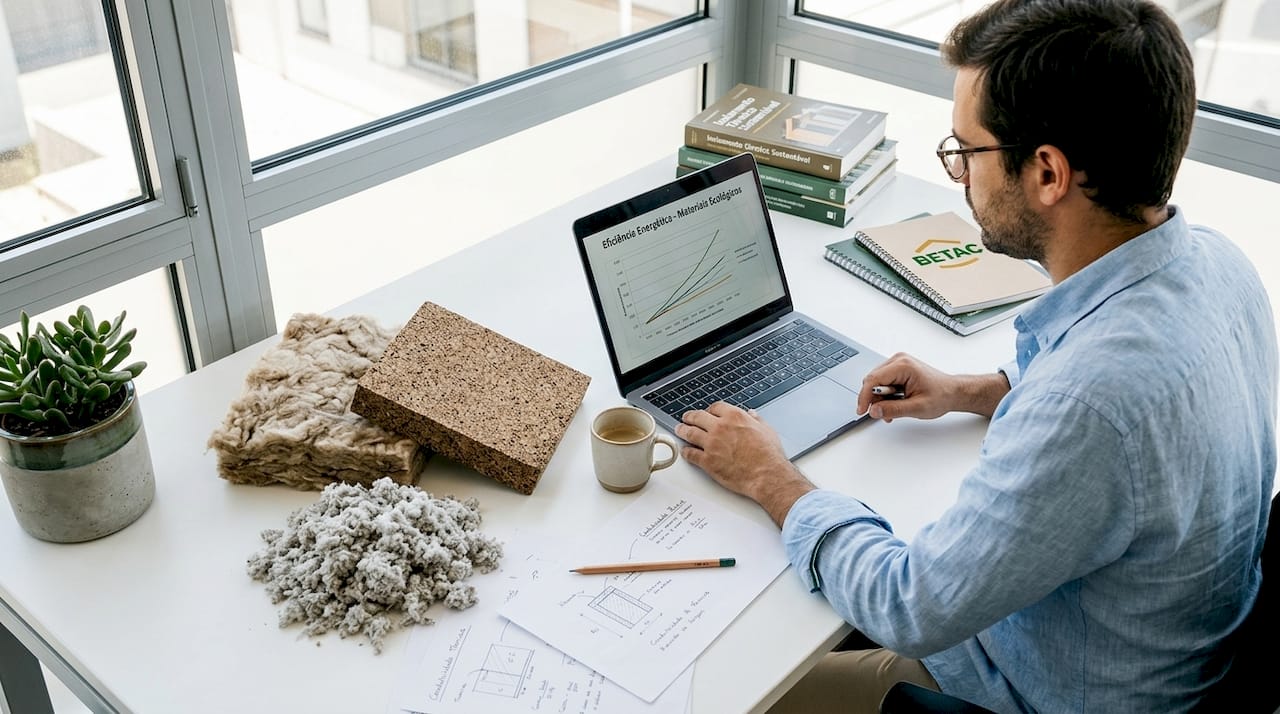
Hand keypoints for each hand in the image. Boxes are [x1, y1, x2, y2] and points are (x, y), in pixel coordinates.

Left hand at [677, 402, 814, 526]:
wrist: (766, 475)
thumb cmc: (769, 454)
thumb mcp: (766, 429)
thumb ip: (756, 420)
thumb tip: (752, 414)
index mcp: (734, 417)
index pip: (715, 407)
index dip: (709, 410)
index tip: (706, 413)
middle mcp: (720, 427)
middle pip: (697, 417)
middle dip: (690, 417)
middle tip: (686, 418)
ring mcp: (712, 444)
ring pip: (690, 433)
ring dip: (682, 430)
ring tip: (679, 430)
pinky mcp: (707, 461)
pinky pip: (691, 454)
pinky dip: (685, 452)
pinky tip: (685, 451)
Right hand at [856, 352, 1009, 421]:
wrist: (952, 392)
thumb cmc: (941, 396)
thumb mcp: (917, 408)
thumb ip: (893, 409)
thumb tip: (873, 410)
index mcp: (903, 365)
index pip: (873, 379)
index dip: (864, 397)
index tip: (862, 411)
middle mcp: (898, 360)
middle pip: (872, 381)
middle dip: (874, 399)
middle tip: (883, 414)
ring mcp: (898, 363)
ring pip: (876, 383)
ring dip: (881, 399)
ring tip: (894, 410)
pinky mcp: (897, 369)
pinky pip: (882, 383)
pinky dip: (885, 396)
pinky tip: (895, 404)